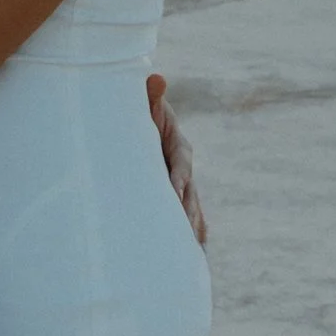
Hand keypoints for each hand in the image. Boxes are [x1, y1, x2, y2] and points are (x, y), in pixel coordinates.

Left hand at [148, 73, 206, 242]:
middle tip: (186, 233)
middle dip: (188, 213)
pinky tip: (194, 258)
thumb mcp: (146, 103)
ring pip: (192, 209)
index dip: (178, 180)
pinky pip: (188, 217)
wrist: (145, 121)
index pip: (181, 165)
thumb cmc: (142, 112)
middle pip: (190, 194)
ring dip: (192, 229)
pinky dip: (192, 236)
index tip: (175, 194)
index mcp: (179, 147)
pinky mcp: (177, 197)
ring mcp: (182, 185)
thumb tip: (156, 76)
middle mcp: (184, 168)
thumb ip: (150, 94)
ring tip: (193, 252)